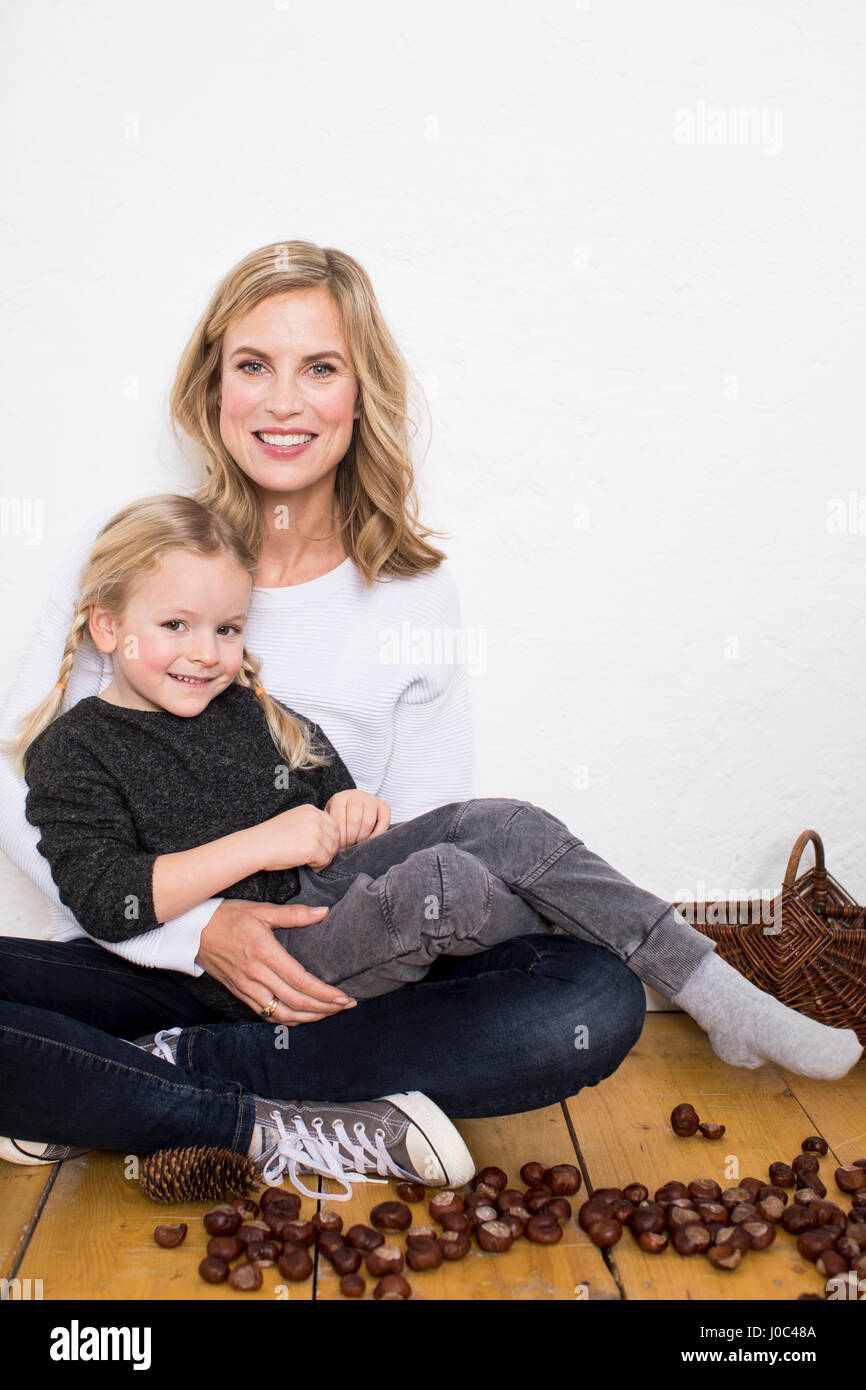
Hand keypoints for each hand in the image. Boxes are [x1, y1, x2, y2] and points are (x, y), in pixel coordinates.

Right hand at [195, 898, 356, 1025]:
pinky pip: (266, 1014)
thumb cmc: (227, 917)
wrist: (190, 931)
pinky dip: (287, 1020)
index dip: (324, 993)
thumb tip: (323, 913)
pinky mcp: (239, 994)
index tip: (344, 997)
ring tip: (329, 1013)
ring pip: (281, 1014)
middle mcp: (255, 975)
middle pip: (295, 1002)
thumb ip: (294, 914)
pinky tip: (303, 1016)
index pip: (300, 981)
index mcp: (264, 953)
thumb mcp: (261, 910)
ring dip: (308, 1018)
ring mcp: (246, 987)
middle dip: (324, 1008)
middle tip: (346, 1006)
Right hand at [255, 804, 340, 872]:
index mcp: (311, 809)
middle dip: (330, 849)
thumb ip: (311, 824)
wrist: (257, 845)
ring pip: (332, 849)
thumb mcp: (294, 821)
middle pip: (336, 836)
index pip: (333, 824)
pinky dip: (319, 866)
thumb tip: (328, 838)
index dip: (329, 838)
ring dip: (324, 859)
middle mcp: (315, 818)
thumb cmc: (271, 837)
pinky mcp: (313, 848)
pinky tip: (309, 867)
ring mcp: (315, 832)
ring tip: (311, 863)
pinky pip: (325, 860)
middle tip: (318, 858)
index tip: (320, 847)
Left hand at [325, 790, 390, 848]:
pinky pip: (384, 822)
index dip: (341, 836)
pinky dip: (377, 835)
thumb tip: (337, 848)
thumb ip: (333, 829)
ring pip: (368, 822)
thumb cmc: (340, 817)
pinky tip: (369, 841)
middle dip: (351, 838)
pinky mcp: (384, 805)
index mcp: (340, 798)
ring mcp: (371, 799)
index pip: (340, 819)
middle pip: (354, 821)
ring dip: (362, 838)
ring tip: (357, 844)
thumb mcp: (332, 819)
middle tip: (348, 847)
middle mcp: (356, 796)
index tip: (340, 847)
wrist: (353, 805)